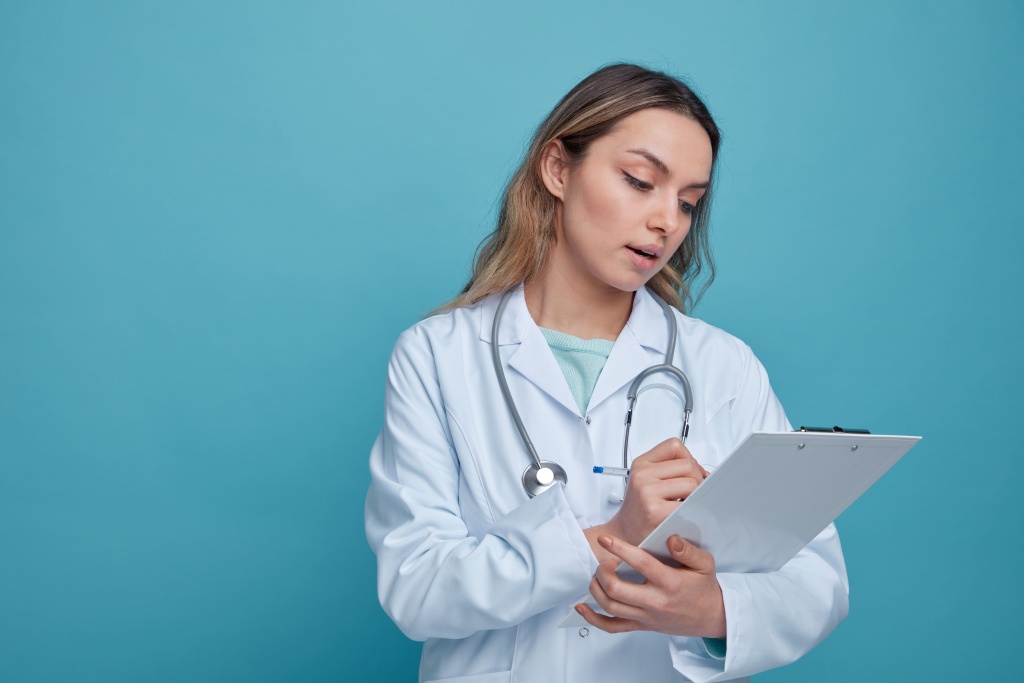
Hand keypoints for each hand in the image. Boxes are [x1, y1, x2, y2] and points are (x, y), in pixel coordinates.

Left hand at [576, 534, 725, 637]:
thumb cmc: (705, 588)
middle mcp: (655, 602)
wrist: (712, 618)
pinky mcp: (641, 626)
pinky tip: (582, 607)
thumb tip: (670, 539)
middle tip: (605, 561)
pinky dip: (593, 619)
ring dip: (597, 588)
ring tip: (598, 575)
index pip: (641, 564)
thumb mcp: (705, 564)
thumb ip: (688, 550)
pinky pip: (612, 627)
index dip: (620, 549)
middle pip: (617, 590)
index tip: (606, 539)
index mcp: (670, 583)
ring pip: (610, 607)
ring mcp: (646, 616)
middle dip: (603, 572)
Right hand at [603, 437, 707, 546]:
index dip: (687, 458)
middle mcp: (642, 475)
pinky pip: (688, 504)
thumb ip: (670, 469)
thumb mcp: (646, 480)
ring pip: (691, 484)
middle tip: (690, 493)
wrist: (624, 534)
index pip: (674, 446)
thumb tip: (703, 472)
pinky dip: (691, 510)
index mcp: (641, 464)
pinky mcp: (655, 511)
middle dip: (696, 479)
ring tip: (684, 504)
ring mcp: (647, 493)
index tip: (687, 474)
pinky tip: (683, 515)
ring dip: (694, 496)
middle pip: (687, 465)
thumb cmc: (640, 508)